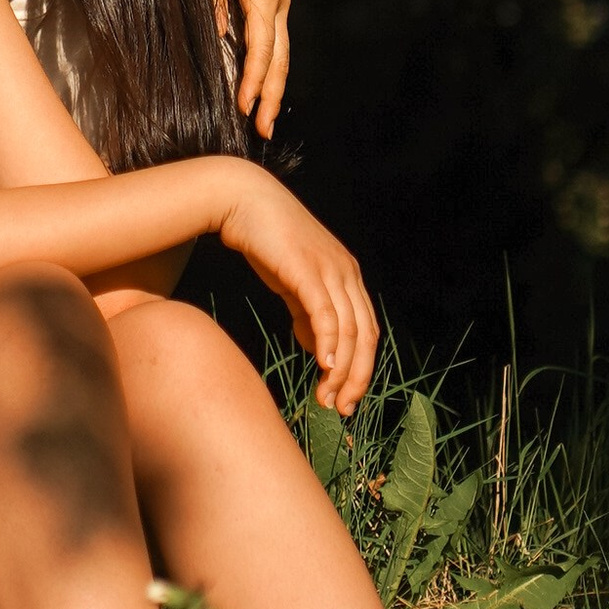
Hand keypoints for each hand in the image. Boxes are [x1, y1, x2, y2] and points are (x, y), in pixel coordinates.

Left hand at [189, 0, 290, 134]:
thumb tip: (219, 37)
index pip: (262, 46)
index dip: (254, 80)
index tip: (245, 109)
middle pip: (279, 56)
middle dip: (270, 95)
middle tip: (262, 132)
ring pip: (277, 49)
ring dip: (269, 84)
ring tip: (261, 119)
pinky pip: (267, 36)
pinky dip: (262, 63)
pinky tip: (254, 85)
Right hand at [214, 163, 378, 413]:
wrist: (241, 200)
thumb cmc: (265, 239)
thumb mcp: (291, 281)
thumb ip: (306, 313)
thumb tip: (318, 348)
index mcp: (347, 276)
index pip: (367, 331)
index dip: (361, 368)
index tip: (346, 397)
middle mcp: (346, 273)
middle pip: (366, 336)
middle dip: (357, 377)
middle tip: (344, 408)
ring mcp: (330, 270)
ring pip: (349, 330)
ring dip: (341, 370)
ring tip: (328, 398)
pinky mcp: (307, 270)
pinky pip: (325, 314)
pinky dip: (329, 342)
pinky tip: (323, 366)